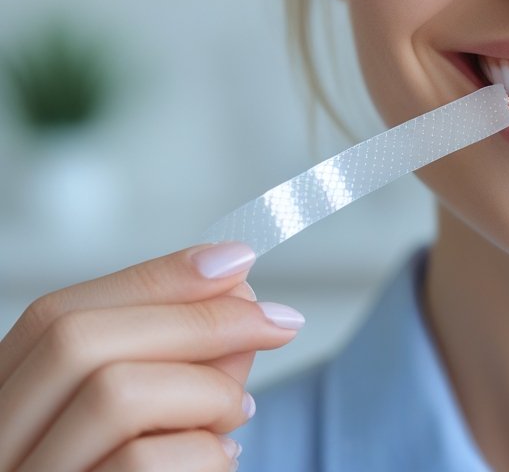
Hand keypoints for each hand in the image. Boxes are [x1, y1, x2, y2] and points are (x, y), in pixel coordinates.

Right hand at [0, 244, 302, 470]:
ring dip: (206, 391)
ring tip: (237, 415)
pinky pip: (146, 463)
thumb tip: (238, 295)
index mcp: (1, 410)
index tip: (236, 261)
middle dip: (197, 318)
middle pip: (81, 342)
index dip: (150, 279)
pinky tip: (221, 461)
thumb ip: (178, 364)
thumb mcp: (147, 424)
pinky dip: (208, 451)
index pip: (54, 317)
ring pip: (116, 394)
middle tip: (277, 324)